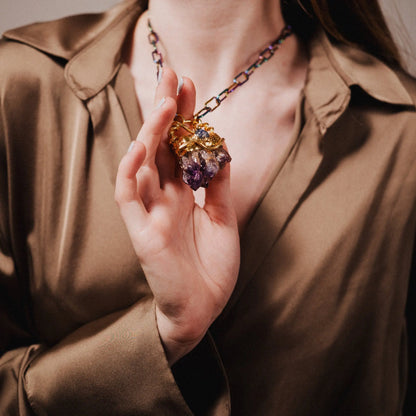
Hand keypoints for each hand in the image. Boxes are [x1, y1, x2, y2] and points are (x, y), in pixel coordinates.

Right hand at [115, 68, 239, 364]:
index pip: (180, 147)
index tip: (191, 87)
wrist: (204, 309)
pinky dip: (131, 173)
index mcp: (184, 194)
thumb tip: (222, 148)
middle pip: (161, 147)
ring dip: (152, 134)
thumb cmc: (213, 266)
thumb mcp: (225, 218)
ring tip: (165, 103)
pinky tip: (140, 148)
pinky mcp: (142, 233)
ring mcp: (151, 213)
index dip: (185, 118)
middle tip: (174, 76)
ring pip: (144, 166)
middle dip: (167, 113)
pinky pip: (129, 198)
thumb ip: (220, 185)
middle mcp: (165, 198)